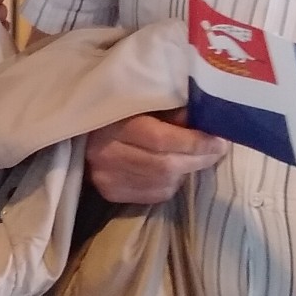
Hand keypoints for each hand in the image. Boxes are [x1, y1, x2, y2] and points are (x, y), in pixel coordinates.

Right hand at [84, 109, 225, 203]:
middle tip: (218, 149)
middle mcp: (107, 155)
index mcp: (112, 124)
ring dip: (187, 171)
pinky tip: (173, 170)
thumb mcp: (137, 100)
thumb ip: (168, 108)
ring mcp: (108, 178)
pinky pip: (155, 194)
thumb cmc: (113, 110)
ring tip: (197, 157)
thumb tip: (202, 121)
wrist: (77, 134)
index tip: (218, 138)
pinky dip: (172, 183)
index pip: (160, 139)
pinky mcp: (111, 193)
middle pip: (166, 165)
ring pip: (164, 182)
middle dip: (199, 158)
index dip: (194, 141)